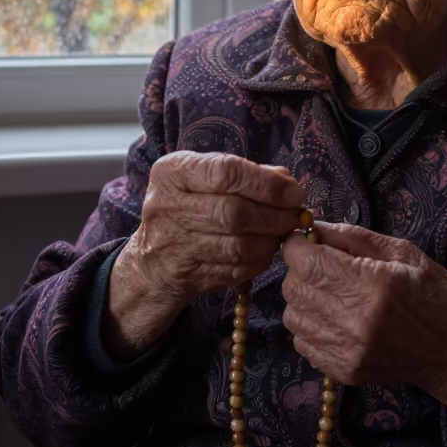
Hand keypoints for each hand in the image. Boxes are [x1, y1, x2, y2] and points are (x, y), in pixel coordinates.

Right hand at [105, 152, 304, 357]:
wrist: (151, 260)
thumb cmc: (187, 207)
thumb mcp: (203, 179)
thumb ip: (245, 174)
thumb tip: (286, 180)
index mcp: (173, 172)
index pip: (226, 172)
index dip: (266, 183)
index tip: (294, 192)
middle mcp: (167, 205)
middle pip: (233, 212)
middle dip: (274, 215)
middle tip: (296, 216)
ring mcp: (174, 243)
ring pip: (237, 245)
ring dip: (270, 240)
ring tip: (283, 233)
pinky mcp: (186, 274)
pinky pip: (235, 269)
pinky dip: (259, 261)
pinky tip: (266, 251)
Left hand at [280, 223, 446, 424]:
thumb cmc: (435, 293)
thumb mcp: (403, 252)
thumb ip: (353, 236)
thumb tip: (311, 226)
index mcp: (373, 284)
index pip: (306, 261)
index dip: (298, 246)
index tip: (305, 240)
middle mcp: (355, 320)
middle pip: (294, 288)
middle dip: (301, 270)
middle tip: (323, 266)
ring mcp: (347, 351)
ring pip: (293, 316)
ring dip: (304, 299)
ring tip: (331, 294)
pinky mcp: (343, 371)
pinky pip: (301, 343)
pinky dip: (310, 326)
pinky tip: (334, 319)